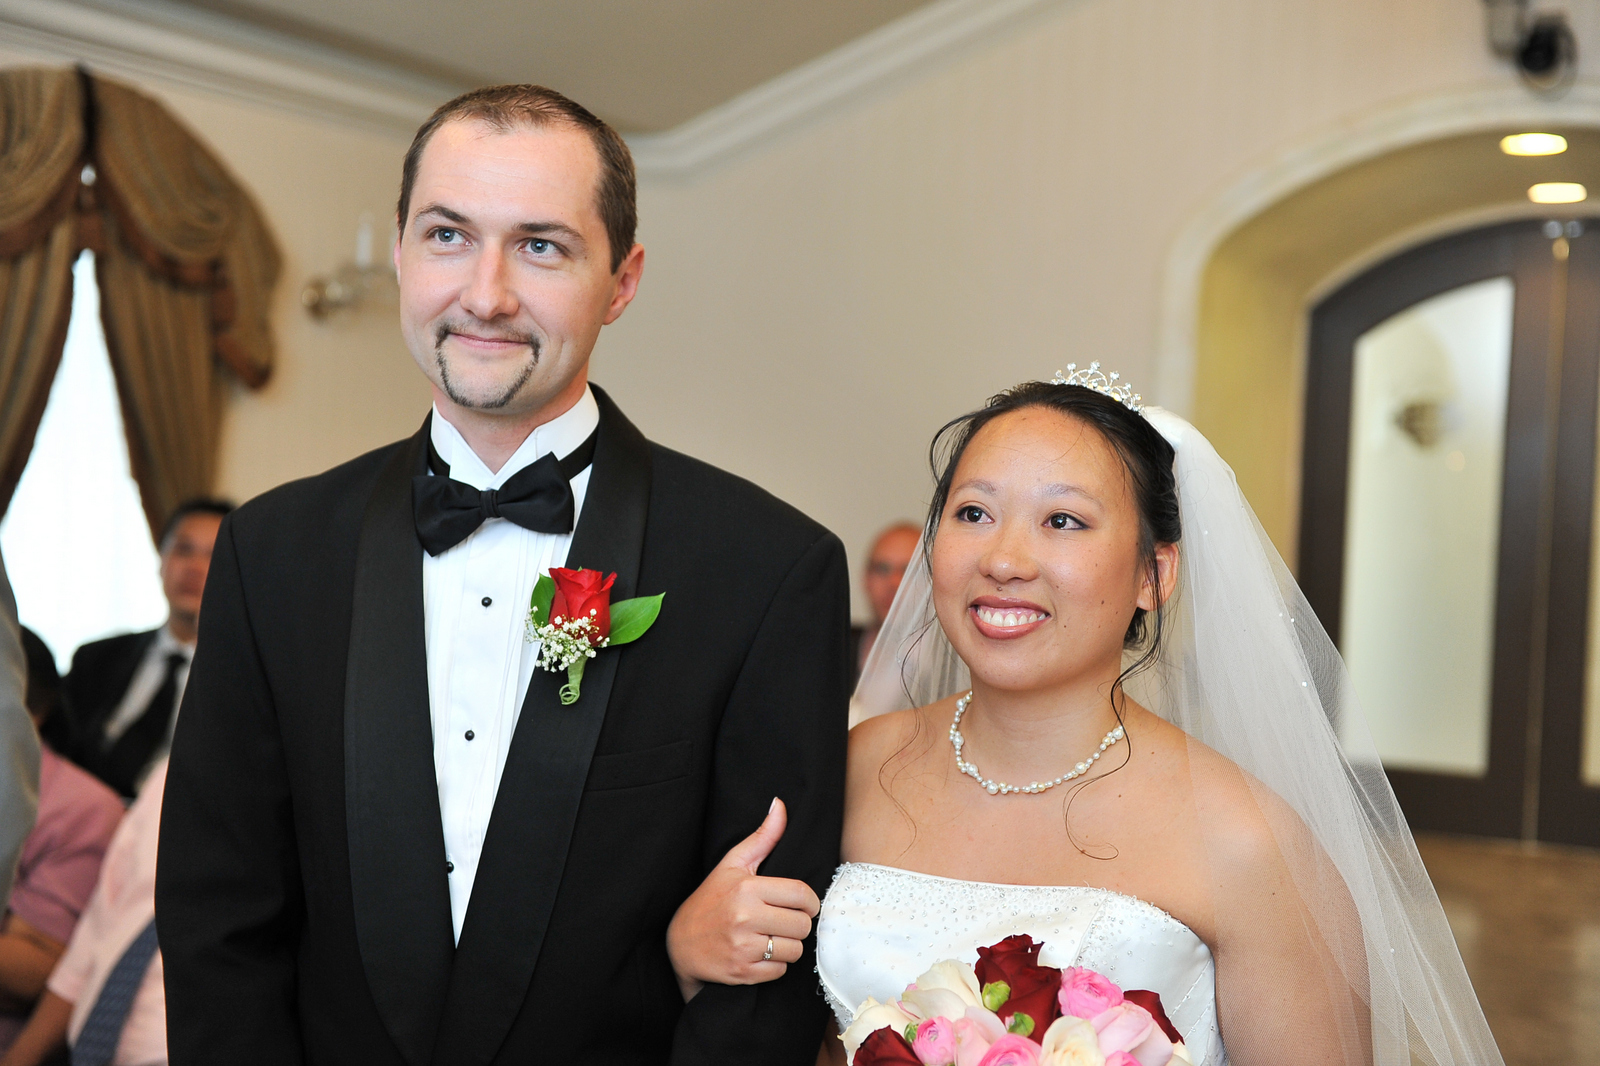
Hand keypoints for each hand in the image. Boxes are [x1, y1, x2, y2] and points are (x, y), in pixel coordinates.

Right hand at [666, 797, 820, 1001]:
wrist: (679, 944)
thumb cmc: (711, 900)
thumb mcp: (732, 865)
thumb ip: (762, 837)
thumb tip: (780, 804)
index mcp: (747, 888)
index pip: (802, 894)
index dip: (810, 901)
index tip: (804, 905)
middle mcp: (745, 917)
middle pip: (802, 925)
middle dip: (798, 925)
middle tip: (783, 922)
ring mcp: (742, 947)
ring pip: (795, 950)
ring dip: (788, 946)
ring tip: (772, 938)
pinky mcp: (741, 972)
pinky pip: (779, 971)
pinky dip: (775, 966)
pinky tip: (760, 954)